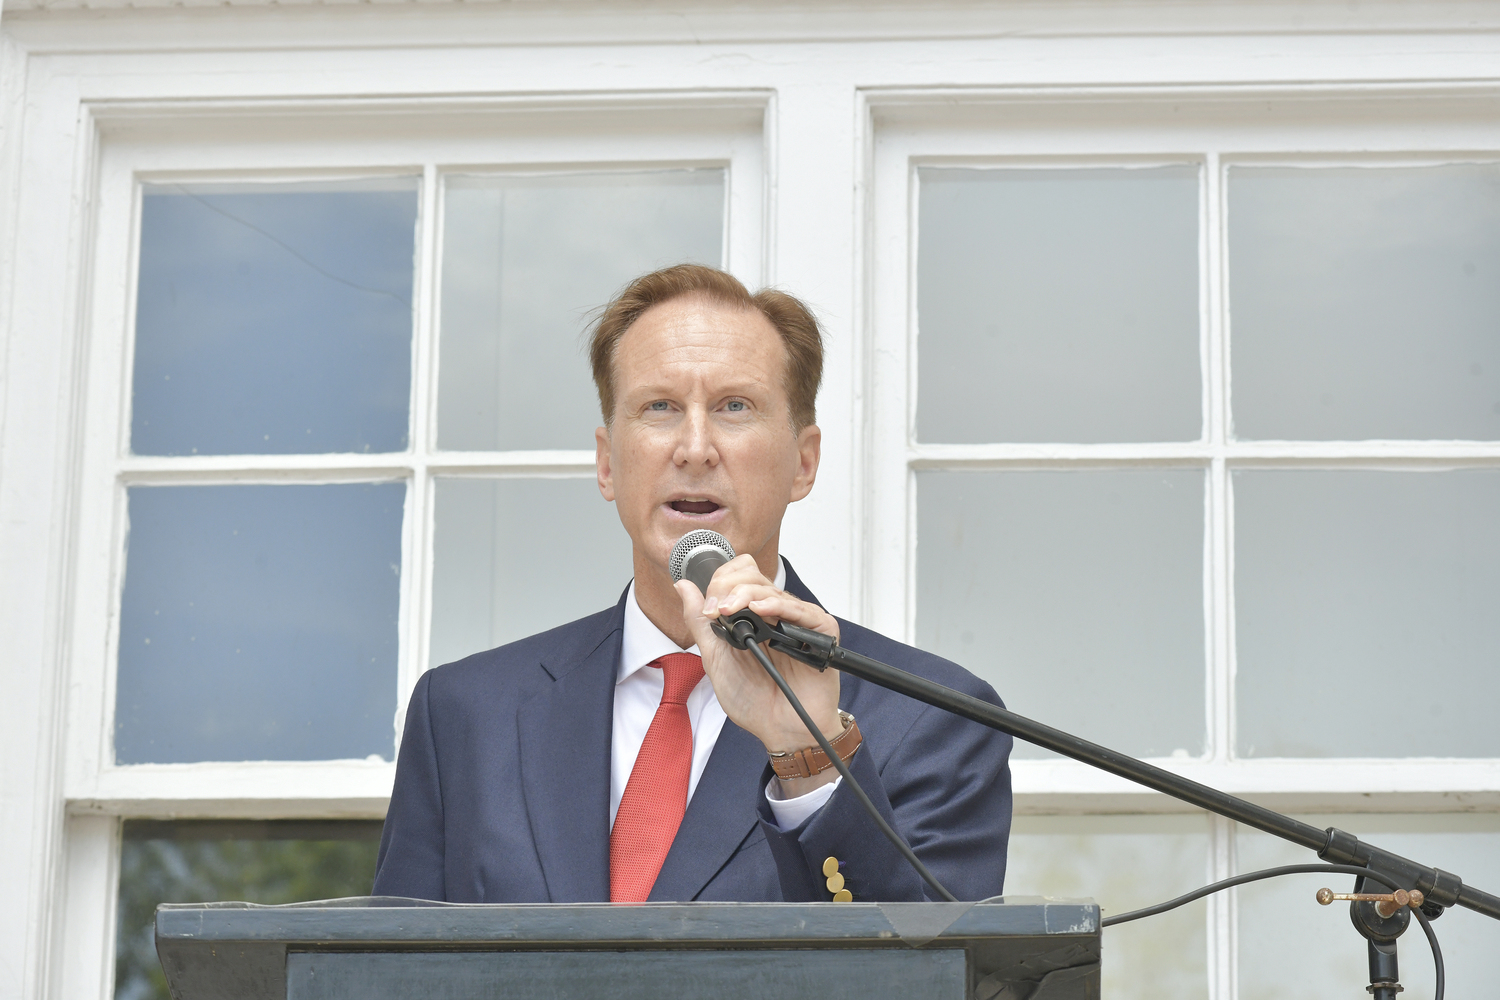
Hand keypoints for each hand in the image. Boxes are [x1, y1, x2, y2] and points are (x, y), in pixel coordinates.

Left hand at [675, 555, 842, 792]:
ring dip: (746, 594)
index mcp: (750, 616)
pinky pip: (802, 609)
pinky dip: (779, 605)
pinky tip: (761, 610)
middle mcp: (774, 614)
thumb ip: (700, 621)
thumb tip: (683, 586)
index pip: (738, 576)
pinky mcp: (820, 631)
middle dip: (729, 586)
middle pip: (754, 575)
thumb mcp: (715, 658)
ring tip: (731, 610)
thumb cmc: (754, 700)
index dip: (721, 583)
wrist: (781, 730)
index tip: (710, 607)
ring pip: (772, 589)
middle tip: (718, 609)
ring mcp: (797, 621)